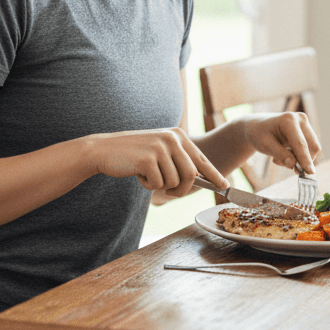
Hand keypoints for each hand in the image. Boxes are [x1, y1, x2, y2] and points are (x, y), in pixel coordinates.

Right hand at [91, 127, 228, 196]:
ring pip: (175, 182)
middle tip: (169, 193)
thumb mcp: (159, 151)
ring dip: (162, 187)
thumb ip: (178, 159)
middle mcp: (172, 138)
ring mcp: (160, 148)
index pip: (202, 159)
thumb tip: (198, 178)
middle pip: (191, 175)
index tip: (225, 186)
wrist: (104, 150)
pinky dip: (149, 186)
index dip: (215, 175)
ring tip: (148, 176)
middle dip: (182, 190)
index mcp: (178, 135)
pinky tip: (138, 174)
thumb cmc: (133, 154)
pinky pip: (158, 184)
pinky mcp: (148, 159)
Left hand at [241, 112, 320, 174]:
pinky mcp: (307, 130)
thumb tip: (293, 165)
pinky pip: (309, 148)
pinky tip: (285, 155)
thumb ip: (280, 155)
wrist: (258, 126)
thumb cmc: (260, 135)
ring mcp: (305, 124)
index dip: (305, 159)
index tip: (310, 172)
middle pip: (312, 145)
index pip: (300, 143)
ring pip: (312, 148)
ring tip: (280, 159)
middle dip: (303, 160)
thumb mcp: (265, 145)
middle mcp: (300, 119)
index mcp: (288, 120)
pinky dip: (299, 156)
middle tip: (290, 169)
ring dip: (299, 159)